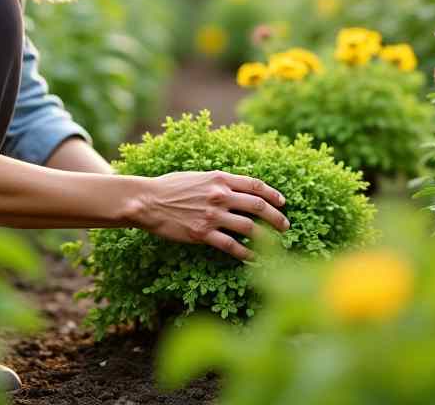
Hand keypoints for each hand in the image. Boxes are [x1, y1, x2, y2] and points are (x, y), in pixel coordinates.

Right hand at [128, 171, 289, 260]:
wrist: (147, 201)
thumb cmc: (169, 187)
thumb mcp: (197, 176)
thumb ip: (218, 182)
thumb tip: (235, 189)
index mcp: (220, 179)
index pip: (256, 185)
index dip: (273, 194)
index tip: (282, 203)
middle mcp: (220, 196)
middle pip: (259, 206)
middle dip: (277, 218)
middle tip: (286, 226)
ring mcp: (212, 216)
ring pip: (250, 228)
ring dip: (267, 237)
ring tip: (276, 245)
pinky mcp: (203, 234)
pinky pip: (232, 246)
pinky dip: (246, 253)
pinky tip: (254, 258)